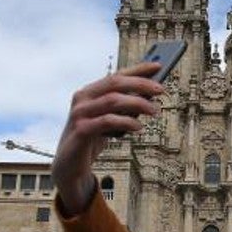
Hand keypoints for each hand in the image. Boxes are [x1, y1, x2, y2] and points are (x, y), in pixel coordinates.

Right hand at [52, 62, 163, 214]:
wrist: (70, 166)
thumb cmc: (92, 140)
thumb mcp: (111, 121)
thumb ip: (125, 108)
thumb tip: (150, 95)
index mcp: (89, 92)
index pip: (116, 75)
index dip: (137, 69)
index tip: (158, 65)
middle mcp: (82, 98)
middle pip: (115, 83)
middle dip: (140, 84)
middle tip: (160, 90)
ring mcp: (79, 113)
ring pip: (112, 100)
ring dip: (138, 103)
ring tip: (154, 111)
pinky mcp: (80, 130)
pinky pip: (107, 121)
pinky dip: (126, 122)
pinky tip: (139, 127)